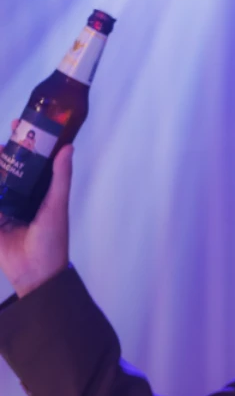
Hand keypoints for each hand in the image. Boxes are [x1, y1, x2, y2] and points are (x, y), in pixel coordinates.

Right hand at [0, 122, 71, 296]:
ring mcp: (3, 206)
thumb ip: (60, 178)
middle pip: (7, 168)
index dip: (24, 143)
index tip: (17, 123)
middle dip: (1, 152)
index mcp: (39, 191)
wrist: (34, 272)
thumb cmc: (52, 239)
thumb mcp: (56, 205)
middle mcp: (21, 196)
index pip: (31, 161)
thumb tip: (67, 147)